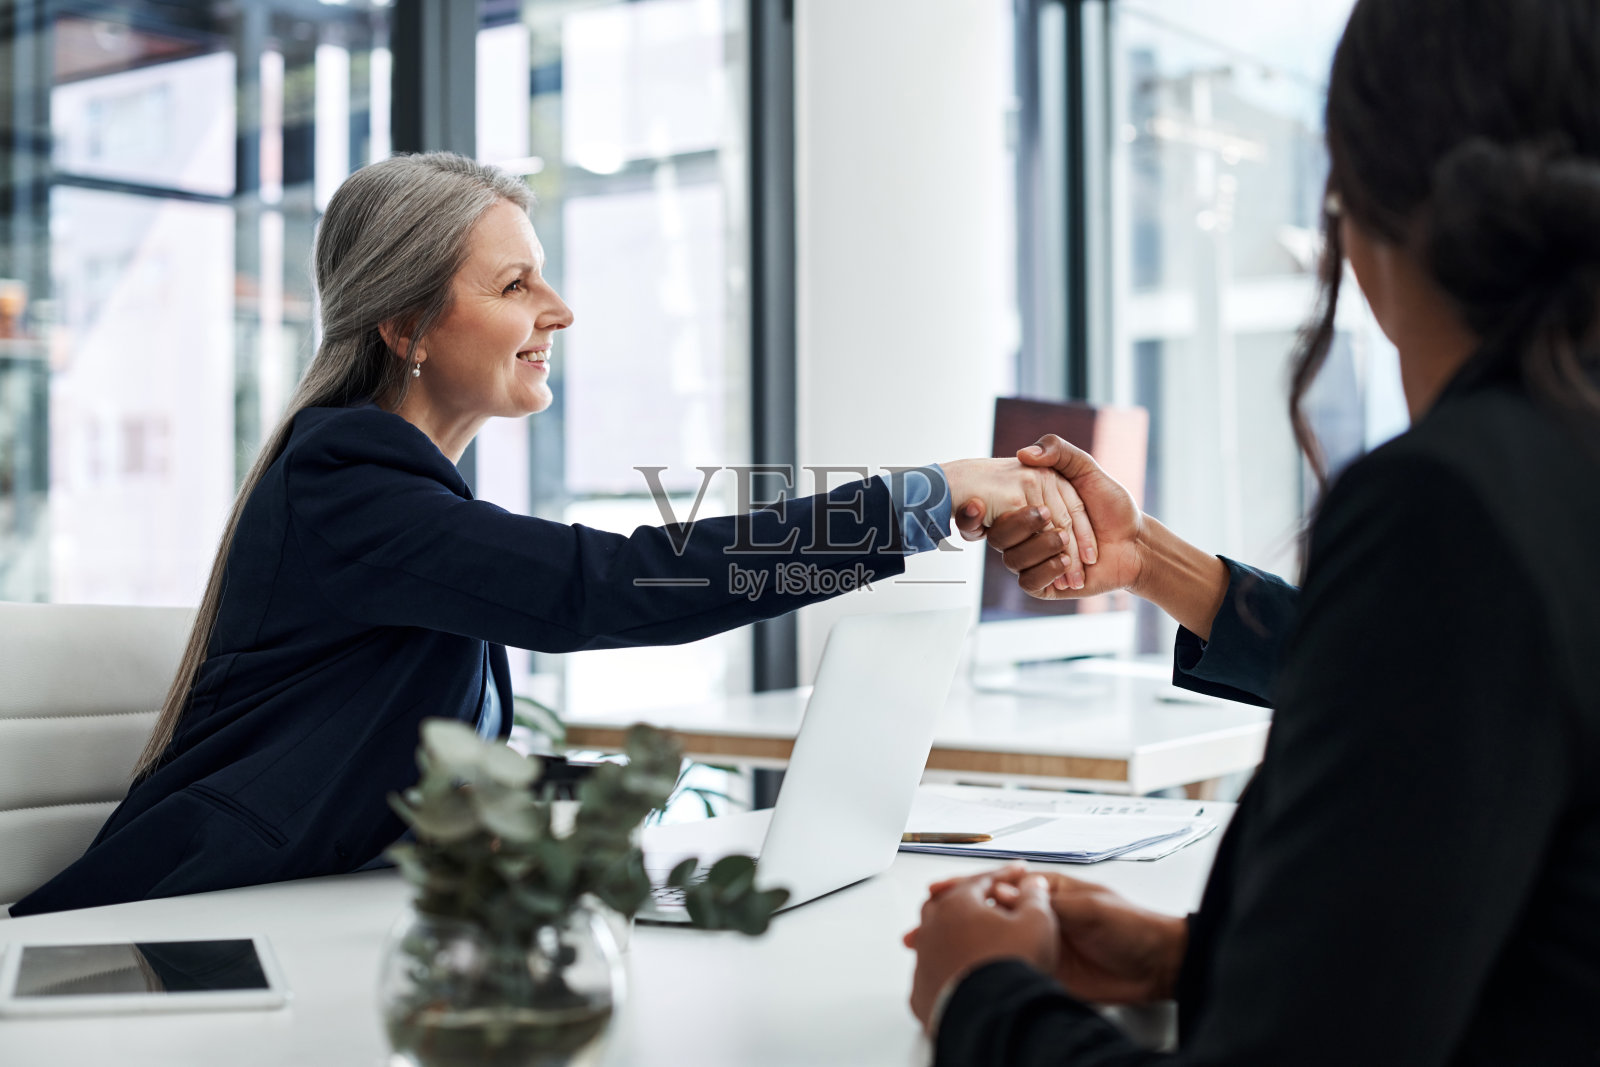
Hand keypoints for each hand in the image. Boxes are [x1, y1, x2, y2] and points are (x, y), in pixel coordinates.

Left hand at [905, 869, 1058, 1032]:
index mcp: (957, 904)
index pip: (981, 880)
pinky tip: (961, 974)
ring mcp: (923, 962)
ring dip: (954, 936)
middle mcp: (932, 929)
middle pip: (948, 904)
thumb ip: (1034, 897)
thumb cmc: (1012, 966)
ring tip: (974, 940)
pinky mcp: (921, 993)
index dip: (1004, 874)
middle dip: (969, 900)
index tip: (1019, 873)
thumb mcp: (1037, 922)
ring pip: (935, 939)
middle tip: (986, 901)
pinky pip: (932, 973)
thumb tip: (1033, 885)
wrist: (992, 1018)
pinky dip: (947, 969)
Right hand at [914, 867, 1186, 1004]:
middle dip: (951, 922)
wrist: (1157, 966)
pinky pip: (1008, 972)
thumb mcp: (1087, 905)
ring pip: (991, 946)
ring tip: (932, 955)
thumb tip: (1007, 893)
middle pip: (986, 919)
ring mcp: (1038, 948)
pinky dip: (984, 975)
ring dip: (962, 950)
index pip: (997, 888)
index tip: (938, 894)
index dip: (965, 890)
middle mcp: (1037, 919)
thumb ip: (1045, 902)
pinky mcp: (1044, 975)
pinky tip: (966, 978)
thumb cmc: (1131, 926)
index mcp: (1045, 893)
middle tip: (922, 930)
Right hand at [954, 434, 1144, 599]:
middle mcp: (1025, 533)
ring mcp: (1032, 559)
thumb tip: (1023, 452)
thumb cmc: (1113, 506)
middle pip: (1001, 536)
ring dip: (1041, 549)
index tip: (1001, 505)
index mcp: (1027, 506)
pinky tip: (1068, 566)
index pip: (1001, 508)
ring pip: (1013, 559)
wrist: (1135, 543)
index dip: (996, 508)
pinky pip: (1028, 582)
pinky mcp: (1042, 584)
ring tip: (1066, 543)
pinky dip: (1048, 571)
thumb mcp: (1087, 469)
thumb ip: (1059, 451)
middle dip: (1023, 527)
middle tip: (1047, 517)